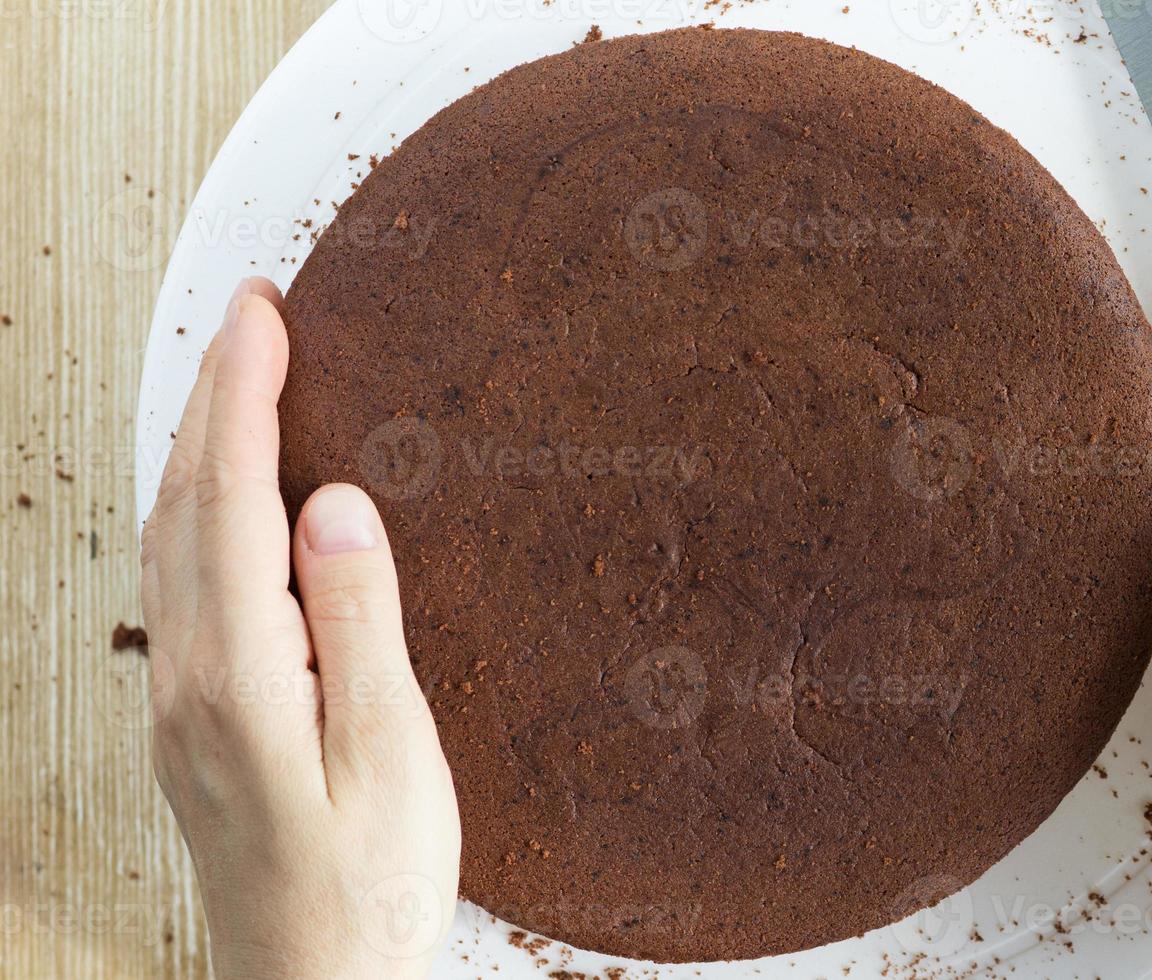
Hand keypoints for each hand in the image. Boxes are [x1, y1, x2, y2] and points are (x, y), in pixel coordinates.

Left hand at [140, 278, 460, 979]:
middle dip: (212, 397)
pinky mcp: (191, 721)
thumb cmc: (369, 887)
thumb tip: (336, 504)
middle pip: (185, 506)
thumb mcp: (391, 757)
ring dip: (196, 446)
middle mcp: (188, 680)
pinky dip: (195, 509)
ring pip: (169, 540)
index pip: (233, 501)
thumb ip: (359, 623)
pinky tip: (221, 500)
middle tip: (253, 317)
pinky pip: (177, 581)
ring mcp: (178, 703)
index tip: (265, 316)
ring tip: (235, 382)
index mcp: (240, 677)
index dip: (245, 398)